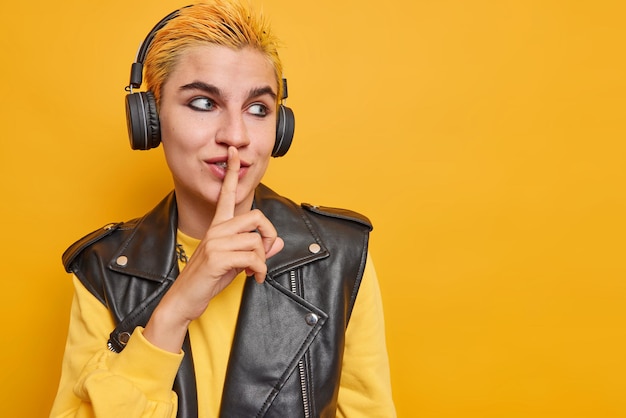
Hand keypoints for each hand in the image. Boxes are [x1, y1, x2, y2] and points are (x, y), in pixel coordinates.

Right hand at [144, 146, 283, 351]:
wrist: (184, 300)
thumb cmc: (207, 280)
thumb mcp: (236, 264)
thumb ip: (256, 251)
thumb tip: (277, 243)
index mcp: (218, 227)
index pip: (226, 195)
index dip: (232, 172)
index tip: (234, 152)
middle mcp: (216, 230)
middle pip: (256, 217)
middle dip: (269, 236)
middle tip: (265, 254)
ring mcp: (215, 242)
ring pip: (256, 241)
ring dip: (263, 261)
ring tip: (256, 272)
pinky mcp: (217, 257)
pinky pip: (253, 258)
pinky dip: (261, 271)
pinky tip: (255, 279)